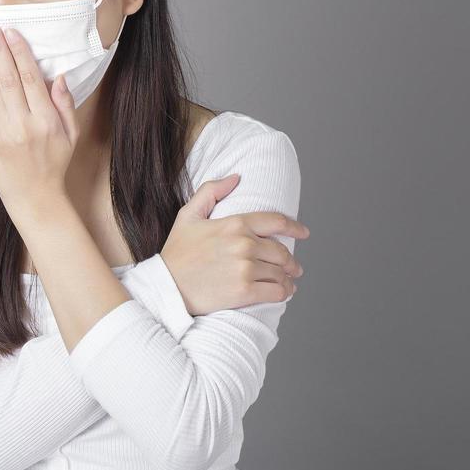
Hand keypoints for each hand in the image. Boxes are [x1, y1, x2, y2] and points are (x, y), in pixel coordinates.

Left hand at [0, 24, 77, 217]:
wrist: (33, 196)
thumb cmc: (54, 164)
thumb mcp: (71, 135)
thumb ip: (66, 104)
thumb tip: (59, 76)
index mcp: (45, 121)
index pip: (31, 79)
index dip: (20, 54)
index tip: (13, 33)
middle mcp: (23, 124)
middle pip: (8, 79)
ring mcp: (3, 131)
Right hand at [160, 174, 309, 314]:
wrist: (166, 288)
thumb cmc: (176, 253)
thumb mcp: (187, 215)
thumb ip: (211, 191)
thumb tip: (236, 177)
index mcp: (235, 224)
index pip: (276, 222)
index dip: (295, 227)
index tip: (304, 233)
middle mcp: (244, 244)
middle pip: (282, 251)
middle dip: (291, 260)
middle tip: (294, 267)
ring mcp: (246, 269)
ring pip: (281, 272)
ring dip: (289, 278)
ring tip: (289, 282)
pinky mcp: (245, 292)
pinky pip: (277, 291)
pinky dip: (284, 292)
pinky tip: (283, 292)